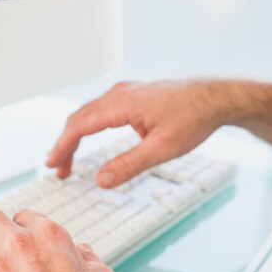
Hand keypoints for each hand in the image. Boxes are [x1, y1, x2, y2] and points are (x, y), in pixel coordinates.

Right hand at [47, 80, 237, 187]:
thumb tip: (101, 180)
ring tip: (69, 159)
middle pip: (80, 118)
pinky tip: (91, 138)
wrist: (219, 96)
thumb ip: (129, 165)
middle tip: (58, 169)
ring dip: (76, 135)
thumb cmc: (196, 117)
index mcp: (122, 104)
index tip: (52, 164)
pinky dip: (89, 126)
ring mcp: (127, 91)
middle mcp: (120, 93)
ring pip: (89, 113)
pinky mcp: (134, 94)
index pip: (80, 126)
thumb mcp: (162, 149)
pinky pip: (101, 109)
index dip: (63, 147)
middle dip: (65, 144)